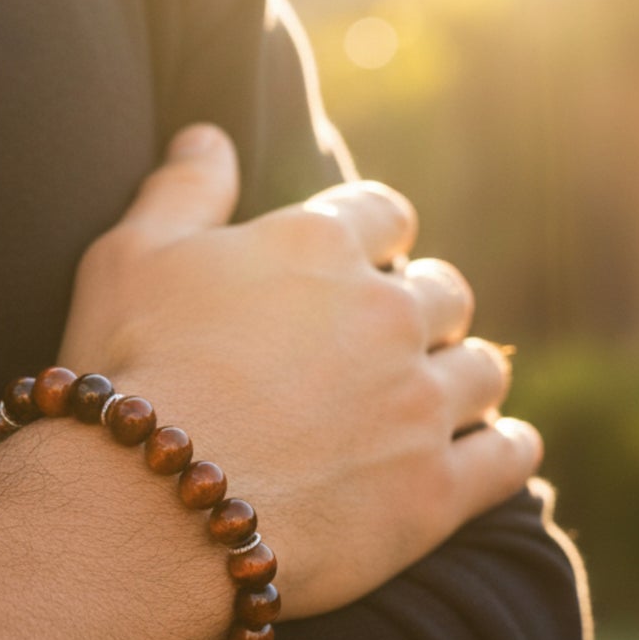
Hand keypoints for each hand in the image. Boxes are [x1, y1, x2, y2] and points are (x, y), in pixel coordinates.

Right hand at [58, 125, 540, 616]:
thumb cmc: (131, 375)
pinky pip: (509, 458)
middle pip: (444, 294)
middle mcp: (386, 314)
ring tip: (435, 402)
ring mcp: (419, 404)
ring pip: (484, 370)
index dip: (375, 239)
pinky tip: (489, 454)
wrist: (151, 507)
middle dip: (422, 313)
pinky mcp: (433, 492)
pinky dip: (505, 450)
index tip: (361, 266)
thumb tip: (209, 133)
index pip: (384, 215)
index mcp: (320, 246)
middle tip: (385, 348)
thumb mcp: (129, 258)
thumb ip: (182, 189)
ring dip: (464, 378)